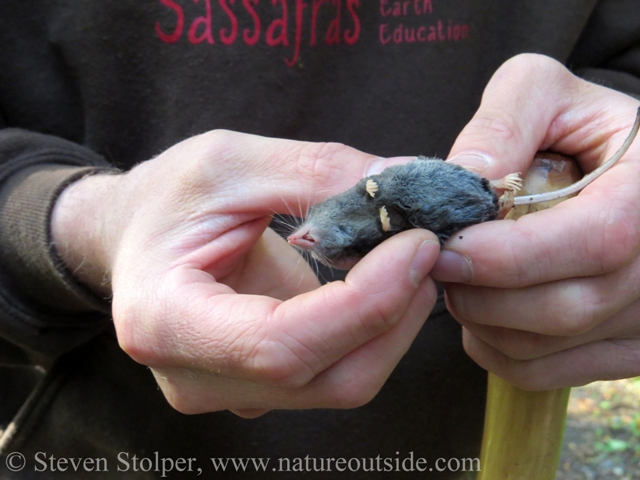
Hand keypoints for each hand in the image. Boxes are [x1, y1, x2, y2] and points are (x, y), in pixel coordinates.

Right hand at [51, 132, 438, 415]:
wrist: (136, 235)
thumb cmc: (167, 196)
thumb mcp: (229, 162)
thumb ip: (317, 172)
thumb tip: (407, 179)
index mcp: (165, 322)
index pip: (280, 345)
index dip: (365, 302)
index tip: (418, 244)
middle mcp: (195, 378)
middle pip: (327, 377)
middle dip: (394, 313)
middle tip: (427, 246)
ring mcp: (232, 392)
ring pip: (343, 382)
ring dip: (393, 323)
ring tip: (410, 259)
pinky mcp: (262, 386)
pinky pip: (338, 372)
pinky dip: (376, 329)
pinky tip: (385, 282)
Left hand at [431, 53, 639, 390]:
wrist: (617, 167)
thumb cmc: (578, 125)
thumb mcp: (544, 94)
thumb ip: (504, 123)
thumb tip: (461, 181)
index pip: (593, 243)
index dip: (509, 256)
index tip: (445, 249)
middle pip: (563, 309)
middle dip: (480, 292)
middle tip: (435, 262)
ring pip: (544, 348)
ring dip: (479, 319)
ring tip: (457, 278)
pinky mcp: (621, 348)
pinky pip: (543, 372)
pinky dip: (493, 348)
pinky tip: (480, 309)